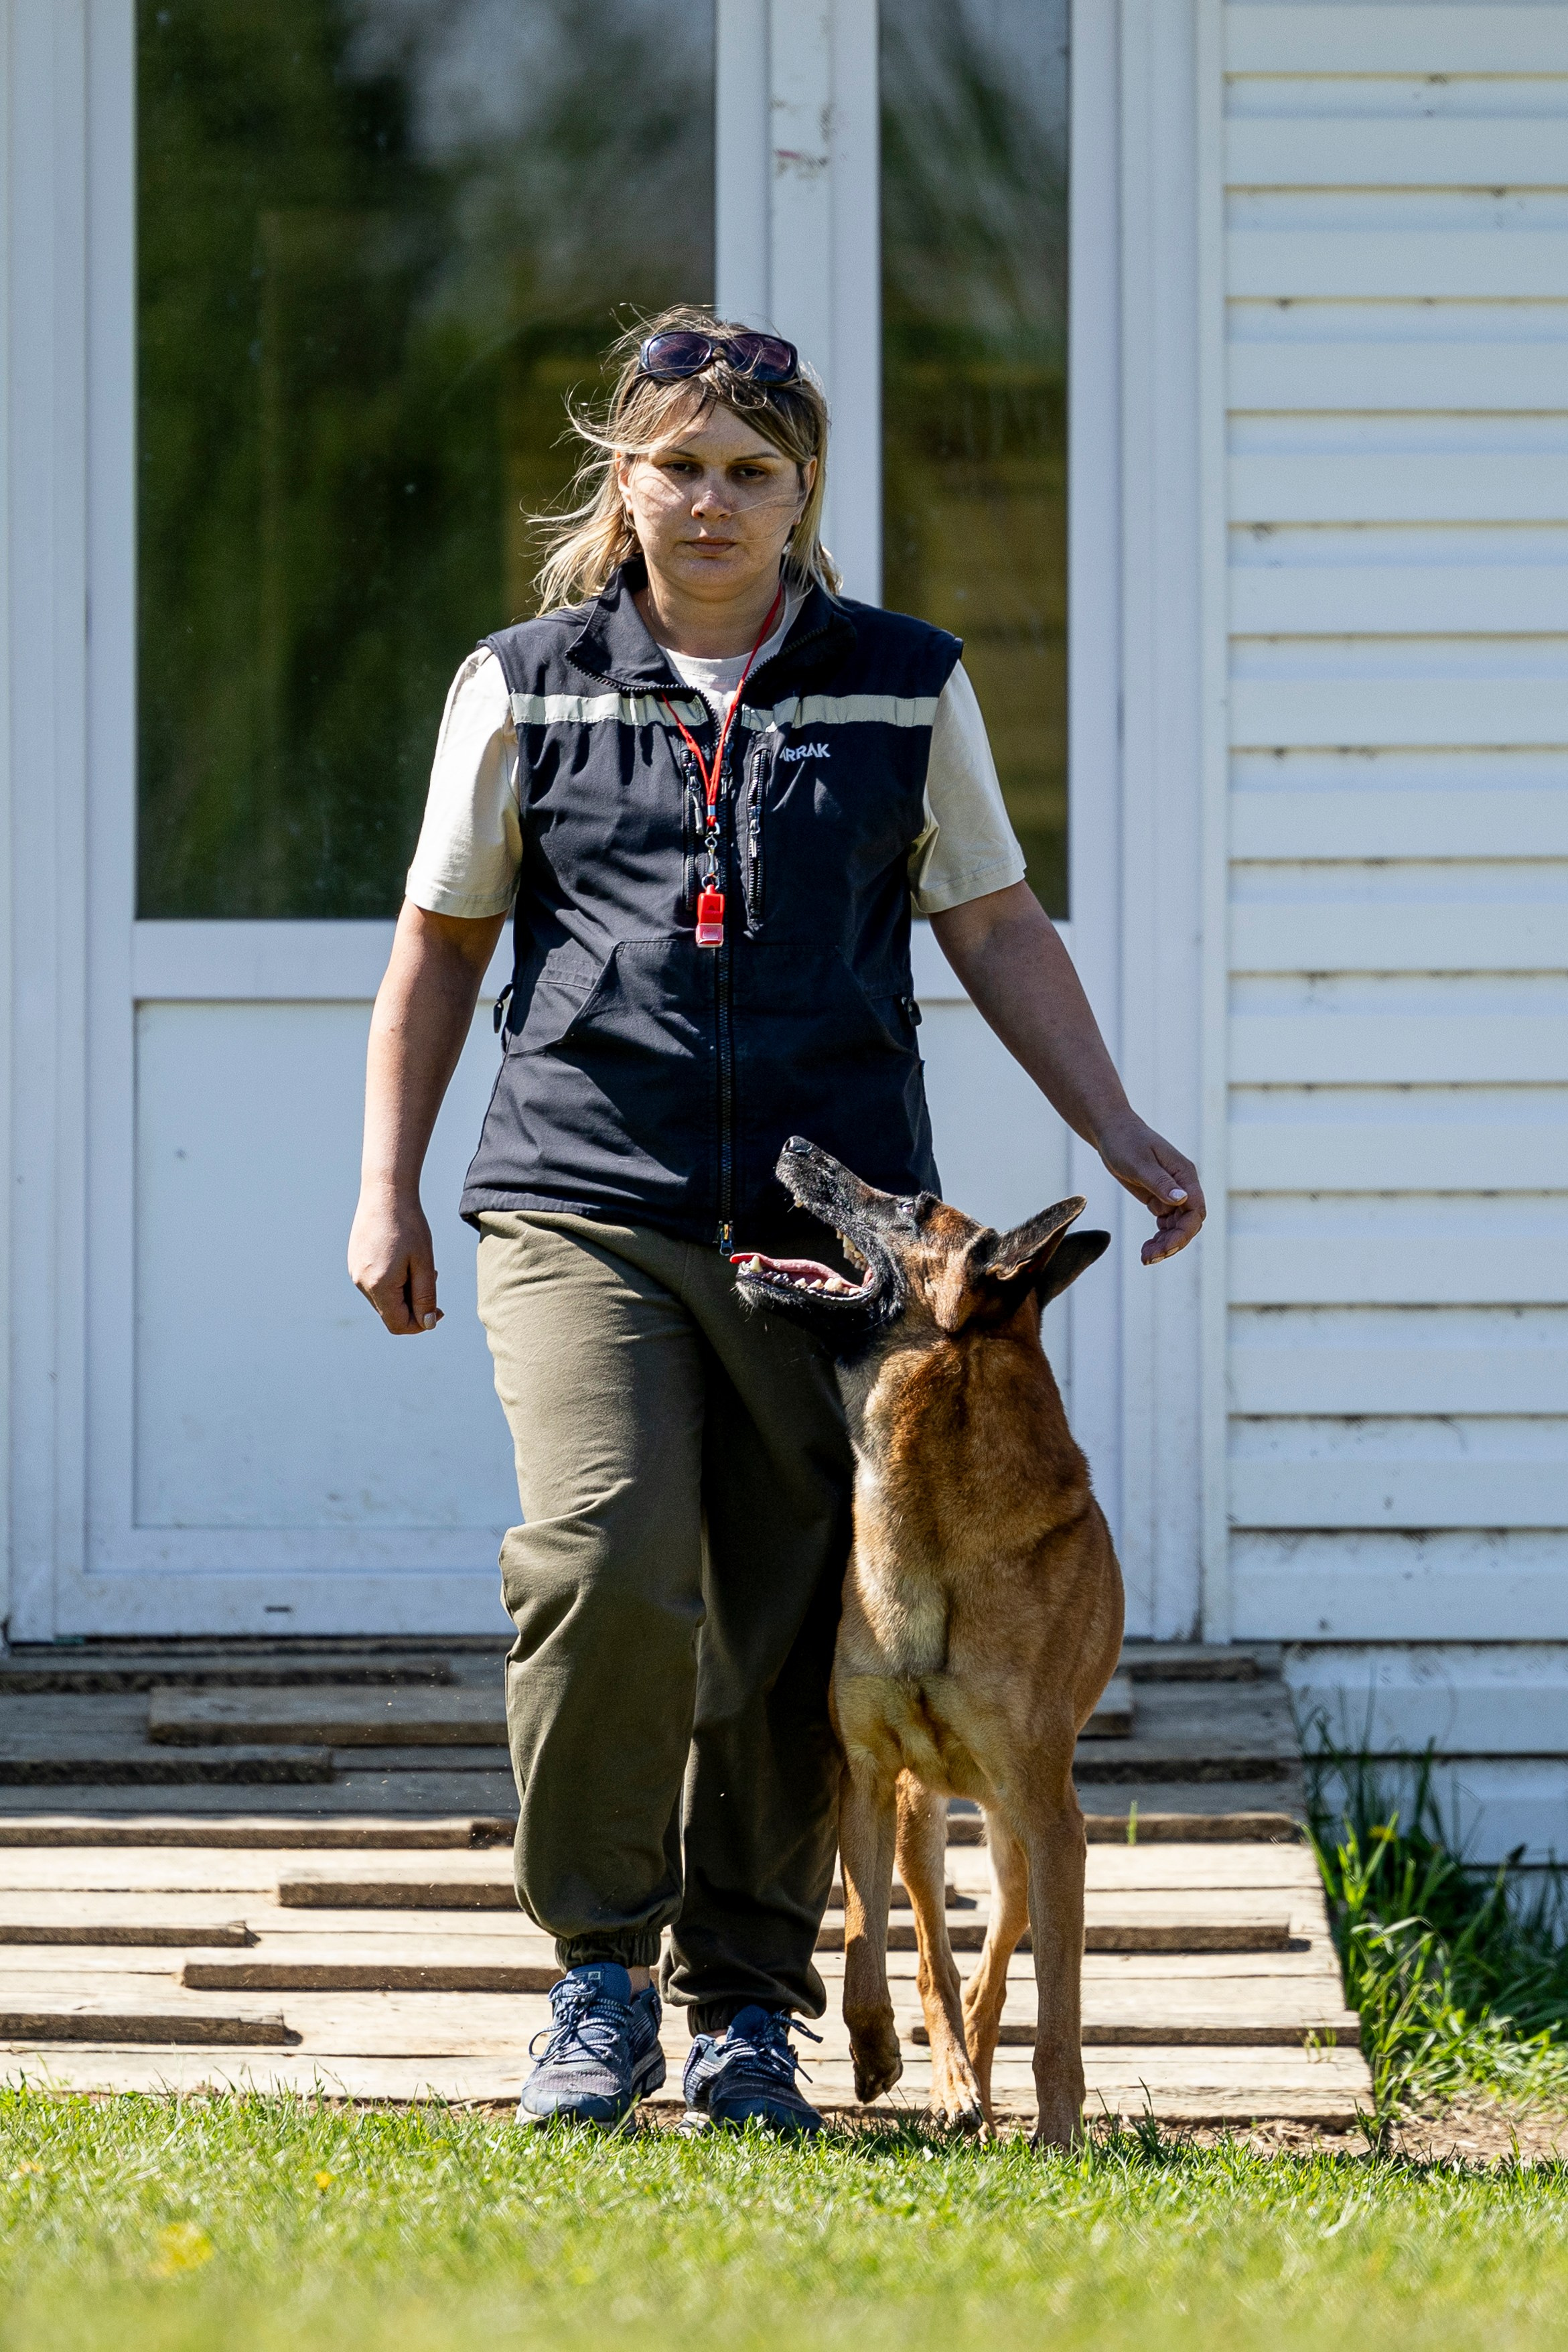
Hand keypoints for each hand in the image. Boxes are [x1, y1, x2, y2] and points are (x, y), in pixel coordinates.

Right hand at [348, 1187, 443, 1333]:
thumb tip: (428, 1324)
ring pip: (383, 1298)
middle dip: (414, 1305)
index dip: (421, 1324)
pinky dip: (392, 1281)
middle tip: (432, 1280)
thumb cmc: (409, 1226)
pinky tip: (404, 1259)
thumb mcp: (424, 1263)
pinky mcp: (354, 1262)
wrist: (385, 1193)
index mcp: (379, 1286)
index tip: (440, 1310)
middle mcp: (362, 1283)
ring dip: (404, 1292)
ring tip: (419, 1266)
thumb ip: (426, 1297)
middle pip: (390, 1313)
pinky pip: (375, 1283)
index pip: (398, 1324)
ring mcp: (355, 1272)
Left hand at [1094, 1113, 1204, 1264]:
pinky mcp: (1159, 1197)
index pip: (1196, 1210)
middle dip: (1173, 1242)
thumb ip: (1160, 1183)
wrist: (1111, 1131)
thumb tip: (1182, 1200)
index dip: (1185, 1232)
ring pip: (1178, 1226)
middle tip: (1150, 1258)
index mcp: (1184, 1175)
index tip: (1166, 1247)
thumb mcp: (1139, 1163)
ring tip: (1145, 1257)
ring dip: (1165, 1243)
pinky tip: (1147, 1248)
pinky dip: (1159, 1237)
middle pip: (1189, 1222)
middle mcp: (1182, 1185)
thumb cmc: (1125, 1142)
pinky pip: (1166, 1223)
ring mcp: (1172, 1192)